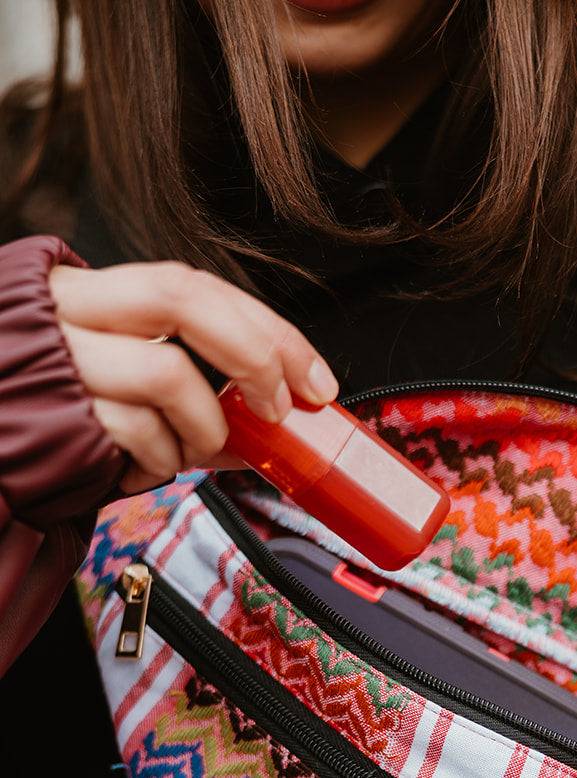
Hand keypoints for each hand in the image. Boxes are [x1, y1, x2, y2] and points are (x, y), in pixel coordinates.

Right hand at [49, 261, 339, 494]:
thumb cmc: (42, 418)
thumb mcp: (114, 388)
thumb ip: (184, 391)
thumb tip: (266, 424)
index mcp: (89, 294)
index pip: (194, 287)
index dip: (265, 331)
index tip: (313, 379)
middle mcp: (69, 311)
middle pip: (185, 301)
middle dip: (254, 357)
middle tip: (277, 409)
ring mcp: (61, 359)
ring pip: (168, 372)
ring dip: (203, 427)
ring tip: (187, 452)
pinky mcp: (57, 413)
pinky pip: (137, 431)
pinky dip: (159, 461)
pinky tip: (140, 469)